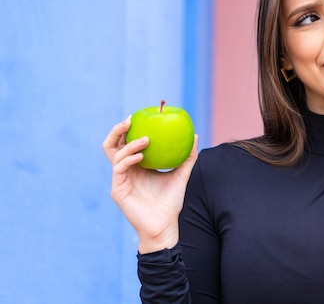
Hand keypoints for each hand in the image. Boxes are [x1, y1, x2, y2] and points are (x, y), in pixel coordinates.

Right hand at [102, 116, 198, 252]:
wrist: (165, 225)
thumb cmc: (171, 202)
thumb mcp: (181, 174)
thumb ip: (187, 156)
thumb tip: (195, 135)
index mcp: (137, 165)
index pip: (127, 142)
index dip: (129, 128)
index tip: (140, 115)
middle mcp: (125, 170)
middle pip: (112, 144)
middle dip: (118, 130)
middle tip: (131, 120)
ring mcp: (120, 179)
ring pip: (115, 154)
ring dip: (130, 143)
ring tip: (146, 140)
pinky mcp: (117, 189)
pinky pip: (119, 168)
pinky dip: (129, 158)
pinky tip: (141, 156)